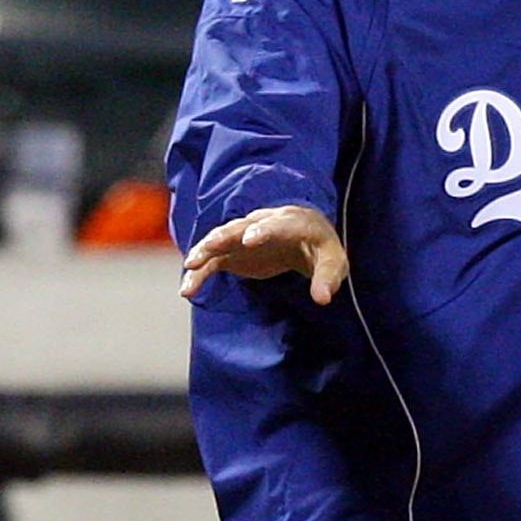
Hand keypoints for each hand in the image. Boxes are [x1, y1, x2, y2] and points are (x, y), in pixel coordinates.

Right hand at [179, 204, 347, 303]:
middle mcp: (262, 224)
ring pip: (220, 240)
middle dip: (225, 236)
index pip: (275, 224)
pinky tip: (187, 289)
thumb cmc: (321, 250)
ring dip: (204, 251)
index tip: (249, 240)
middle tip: (210, 246)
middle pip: (240, 226)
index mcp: (291, 222)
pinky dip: (199, 272)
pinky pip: (213, 260)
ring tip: (190, 266)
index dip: (261, 230)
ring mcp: (243, 236)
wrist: (305, 240)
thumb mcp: (334, 263)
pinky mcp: (233, 252)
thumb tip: (323, 298)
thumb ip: (328, 278)